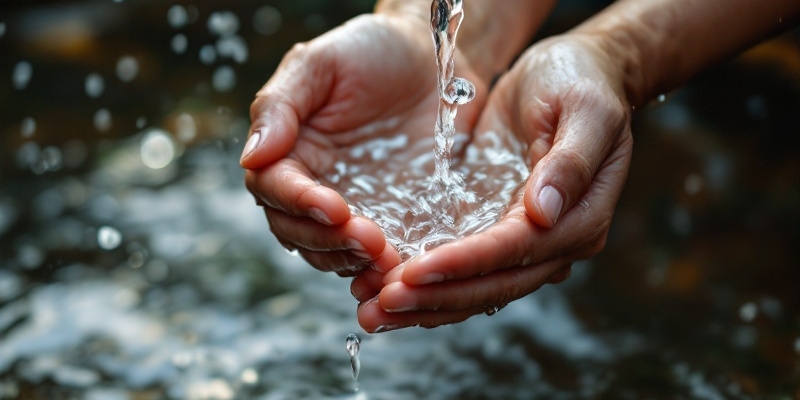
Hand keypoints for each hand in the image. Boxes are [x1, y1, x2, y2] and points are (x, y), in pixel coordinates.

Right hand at [242, 13, 485, 275]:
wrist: (431, 59)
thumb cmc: (369, 52)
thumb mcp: (320, 64)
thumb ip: (280, 106)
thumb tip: (250, 157)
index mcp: (289, 152)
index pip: (275, 189)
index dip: (299, 203)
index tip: (334, 207)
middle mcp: (315, 188)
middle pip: (300, 233)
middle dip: (330, 241)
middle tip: (369, 240)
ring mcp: (355, 209)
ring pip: (335, 254)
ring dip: (356, 263)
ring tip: (389, 261)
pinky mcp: (394, 221)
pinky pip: (379, 257)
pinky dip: (385, 270)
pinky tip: (406, 269)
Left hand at [352, 33, 634, 331]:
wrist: (573, 74)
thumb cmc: (581, 83)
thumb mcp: (584, 110)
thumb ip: (570, 161)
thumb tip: (544, 212)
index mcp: (581, 216)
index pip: (516, 251)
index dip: (465, 264)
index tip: (414, 272)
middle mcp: (556, 240)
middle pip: (493, 284)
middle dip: (436, 297)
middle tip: (380, 305)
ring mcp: (526, 240)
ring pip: (475, 287)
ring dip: (426, 304)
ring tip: (373, 314)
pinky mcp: (497, 228)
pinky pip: (464, 267)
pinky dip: (430, 284)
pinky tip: (389, 291)